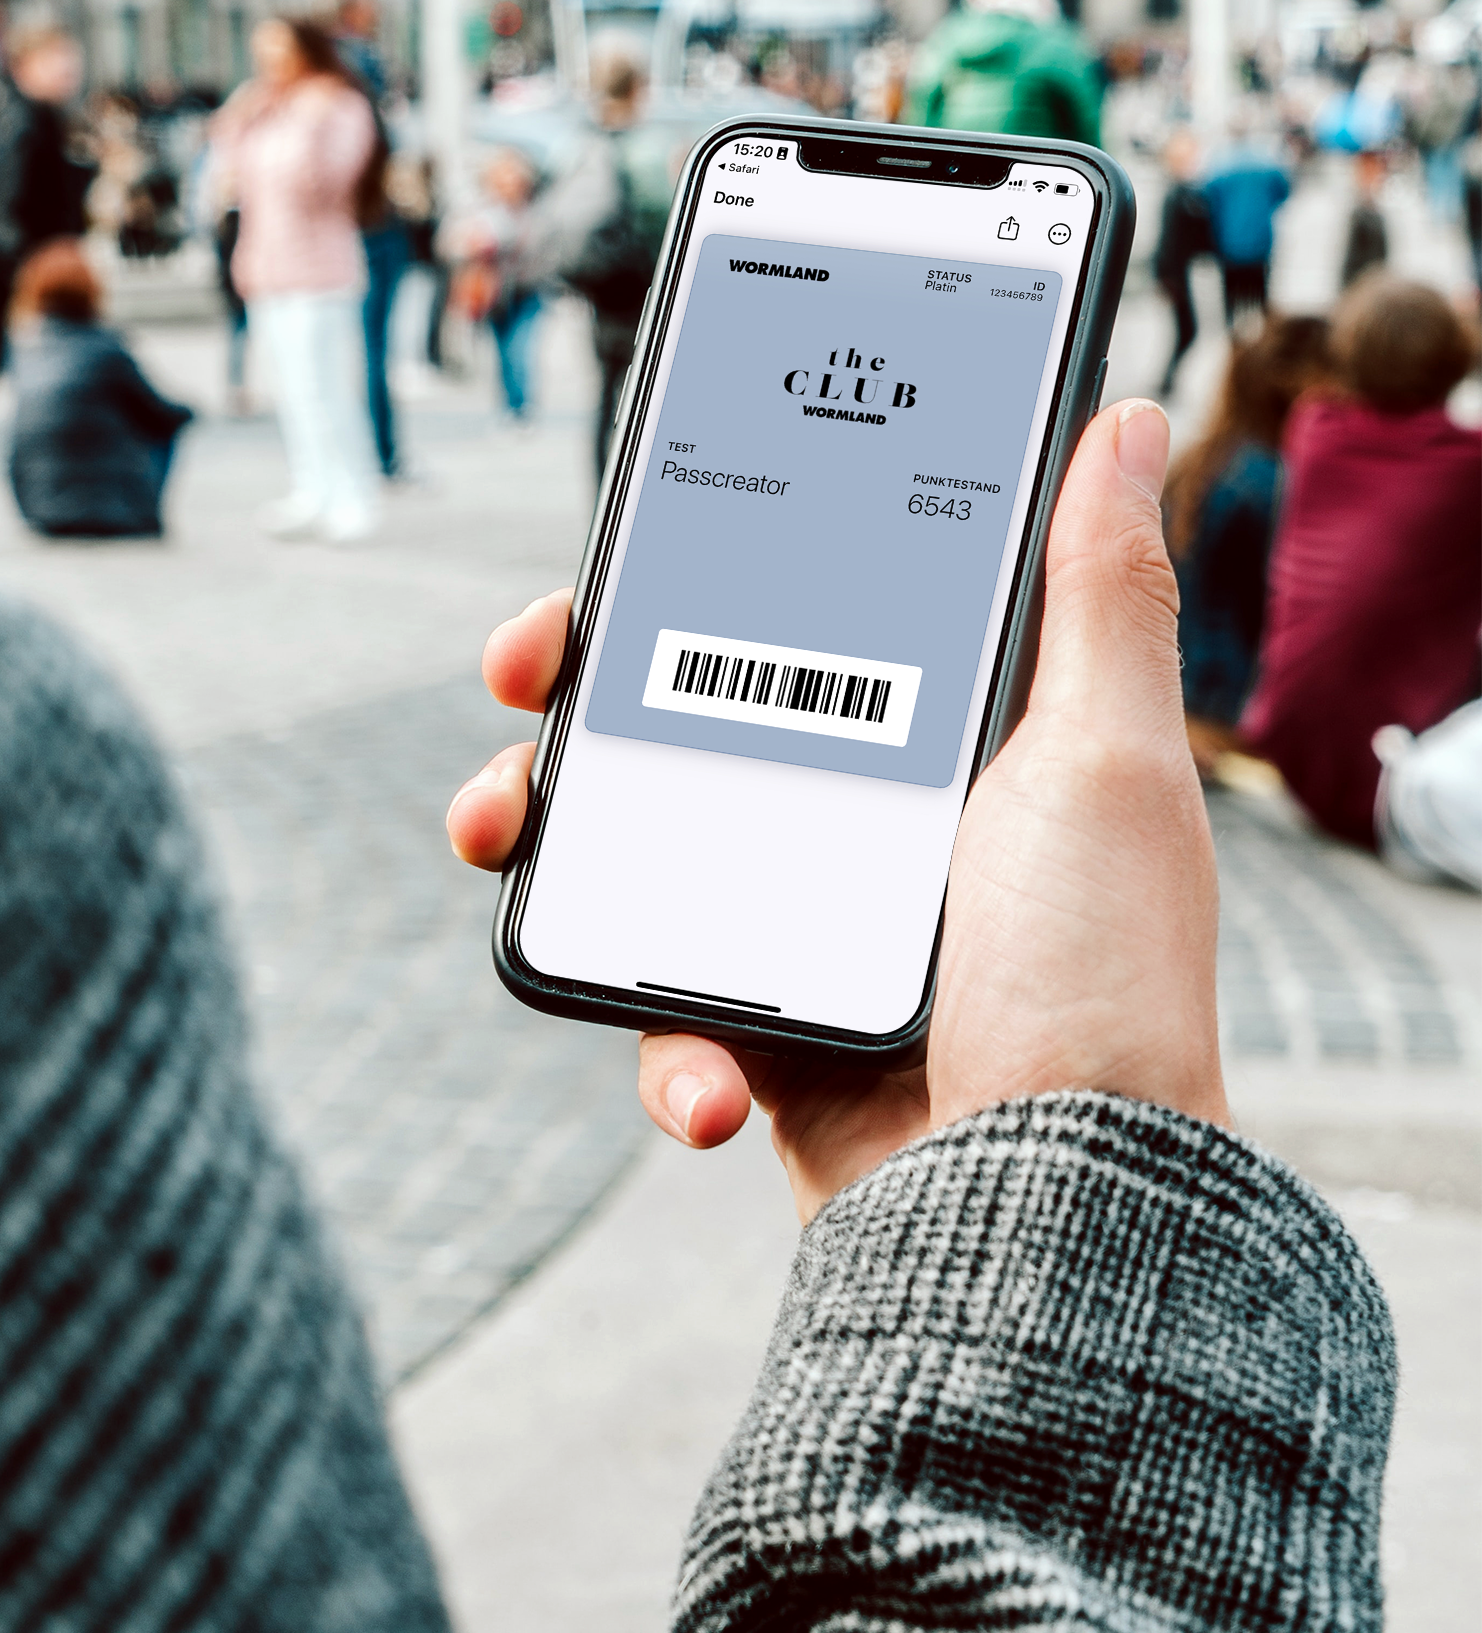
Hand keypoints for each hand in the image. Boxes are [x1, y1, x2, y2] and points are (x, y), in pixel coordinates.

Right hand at [448, 401, 1225, 1221]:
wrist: (1064, 1212)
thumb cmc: (1099, 977)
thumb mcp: (1104, 754)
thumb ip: (1097, 587)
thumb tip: (1128, 420)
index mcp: (940, 746)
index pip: (791, 622)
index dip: (692, 581)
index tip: (613, 565)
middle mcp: (869, 828)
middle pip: (684, 726)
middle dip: (581, 698)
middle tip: (523, 689)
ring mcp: (808, 935)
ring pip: (638, 860)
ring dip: (556, 846)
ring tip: (503, 839)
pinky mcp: (769, 1042)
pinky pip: (664, 1017)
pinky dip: (658, 1045)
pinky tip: (701, 1079)